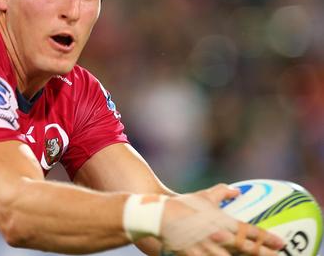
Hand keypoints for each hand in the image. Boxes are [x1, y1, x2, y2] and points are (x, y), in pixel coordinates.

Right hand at [160, 184, 283, 254]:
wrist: (158, 216)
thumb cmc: (181, 205)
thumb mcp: (203, 196)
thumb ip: (222, 193)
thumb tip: (237, 190)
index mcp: (221, 222)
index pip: (249, 231)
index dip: (267, 238)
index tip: (281, 243)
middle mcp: (217, 237)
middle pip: (246, 249)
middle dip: (264, 254)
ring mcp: (206, 249)